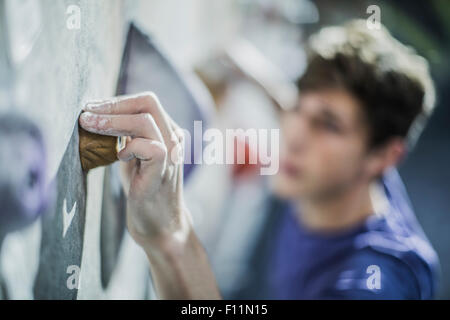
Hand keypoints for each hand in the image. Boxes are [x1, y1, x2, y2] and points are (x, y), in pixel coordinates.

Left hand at [79, 92, 190, 248]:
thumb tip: (100, 114)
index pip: (145, 101)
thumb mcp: (133, 155)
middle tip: (86, 113)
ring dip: (111, 121)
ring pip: (145, 120)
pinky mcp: (164, 170)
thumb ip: (127, 135)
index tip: (92, 107)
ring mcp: (172, 153)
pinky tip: (118, 157)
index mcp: (168, 131)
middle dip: (113, 104)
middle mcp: (174, 138)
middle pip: (149, 101)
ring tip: (88, 126)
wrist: (159, 224)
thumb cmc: (143, 189)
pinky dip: (127, 147)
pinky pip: (147, 145)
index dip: (117, 101)